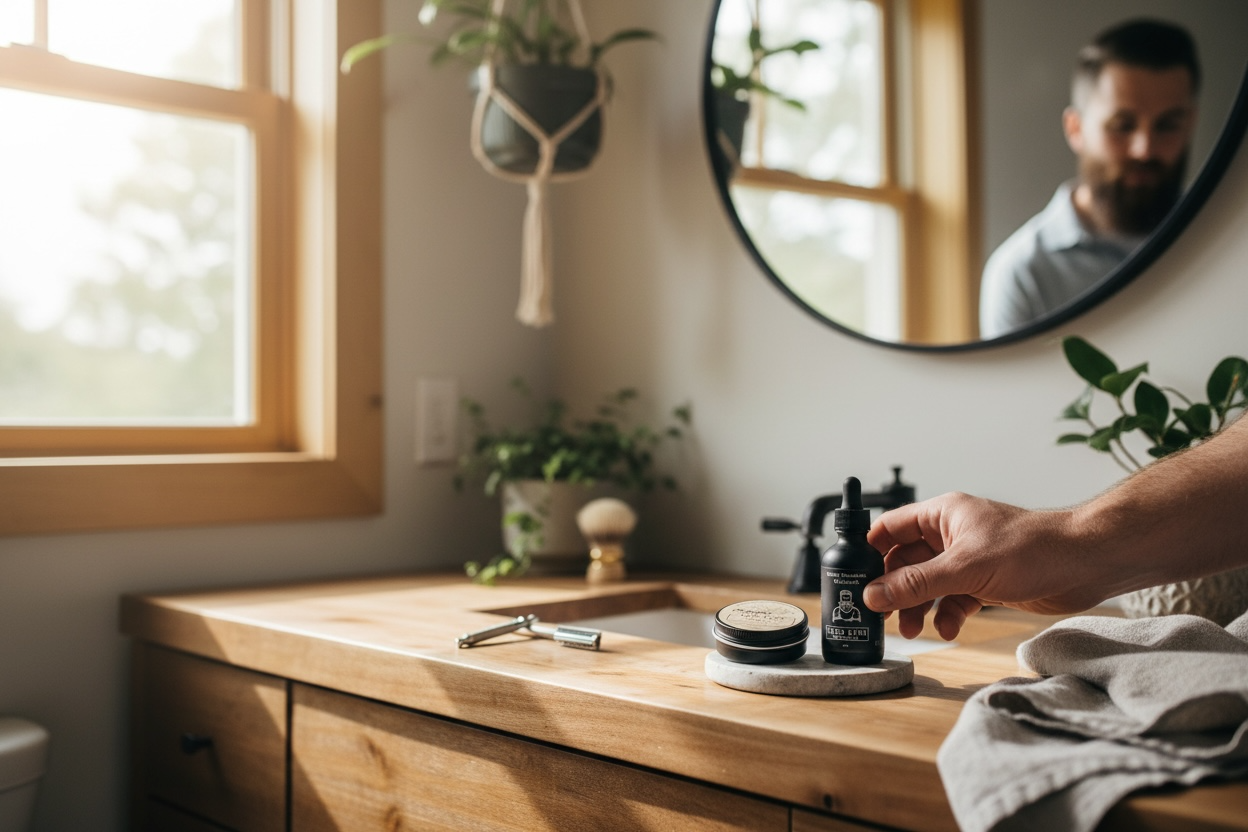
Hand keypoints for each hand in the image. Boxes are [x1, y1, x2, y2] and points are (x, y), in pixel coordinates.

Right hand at [863, 493, 1107, 640]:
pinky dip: (946, 614)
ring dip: (918, 607)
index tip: (855, 579)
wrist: (1085, 565)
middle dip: (894, 589)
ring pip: (928, 584)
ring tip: (914, 630)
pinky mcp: (985, 582)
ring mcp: (968, 559)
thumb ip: (916, 584)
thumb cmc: (1033, 548)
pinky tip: (949, 628)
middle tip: (882, 615)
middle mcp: (952, 535)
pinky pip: (952, 599)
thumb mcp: (964, 568)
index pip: (891, 529)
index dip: (871, 552)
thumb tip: (874, 595)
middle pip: (906, 562)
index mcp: (942, 515)